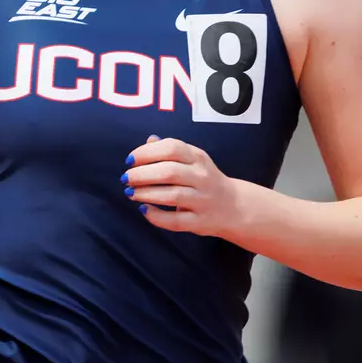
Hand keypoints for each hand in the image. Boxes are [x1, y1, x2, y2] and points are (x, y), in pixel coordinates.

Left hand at [123, 135, 240, 235]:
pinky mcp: (200, 222)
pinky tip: (144, 210)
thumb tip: (148, 141)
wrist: (234, 206)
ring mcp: (203, 200)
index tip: (130, 160)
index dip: (146, 152)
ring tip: (130, 193)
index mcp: (198, 158)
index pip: (172, 148)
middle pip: (169, 172)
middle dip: (142, 175)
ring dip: (146, 194)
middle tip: (126, 178)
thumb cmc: (205, 180)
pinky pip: (175, 220)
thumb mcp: (193, 160)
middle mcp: (202, 177)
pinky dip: (156, 216)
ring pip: (172, 196)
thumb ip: (171, 150)